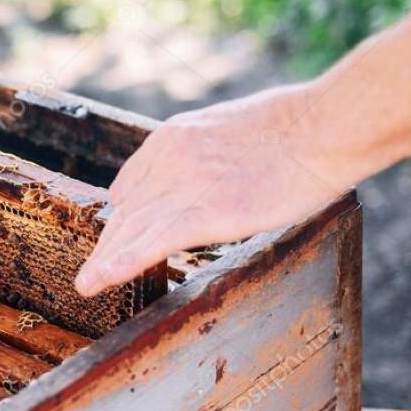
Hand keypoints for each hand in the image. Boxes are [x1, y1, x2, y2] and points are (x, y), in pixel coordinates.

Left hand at [73, 85, 351, 296]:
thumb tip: (210, 169)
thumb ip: (206, 150)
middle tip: (91, 272)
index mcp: (173, 137)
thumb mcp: (231, 127)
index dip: (123, 217)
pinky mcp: (205, 211)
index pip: (133, 185)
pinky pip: (152, 243)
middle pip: (127, 211)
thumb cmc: (297, 126)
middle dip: (108, 244)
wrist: (325, 125)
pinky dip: (123, 263)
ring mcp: (184, 185)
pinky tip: (102, 279)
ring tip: (86, 285)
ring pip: (132, 229)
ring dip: (105, 261)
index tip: (116, 236)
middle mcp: (168, 159)